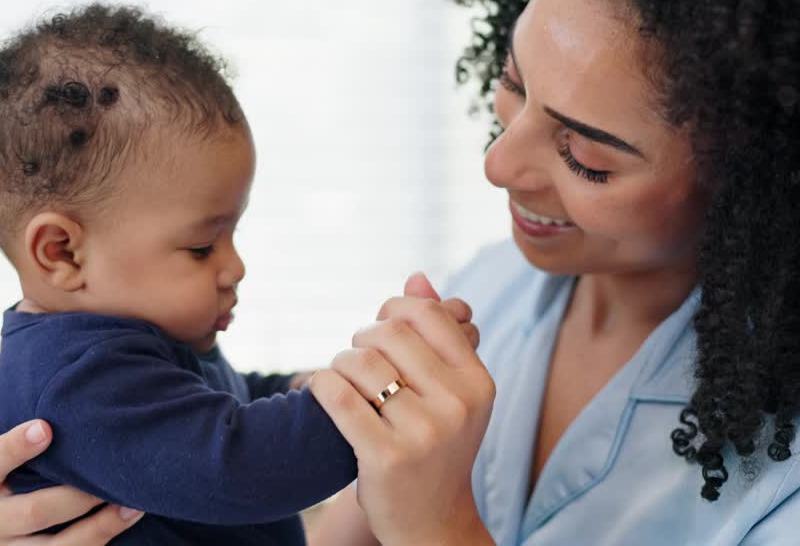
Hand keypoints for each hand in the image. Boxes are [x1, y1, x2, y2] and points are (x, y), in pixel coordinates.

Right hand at [0, 355, 145, 543]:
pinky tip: (132, 514)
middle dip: (72, 494)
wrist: (5, 540)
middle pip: (32, 511)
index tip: (46, 426)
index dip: (13, 446)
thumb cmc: (6, 477)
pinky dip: (106, 538)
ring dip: (98, 525)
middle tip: (104, 471)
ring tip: (131, 500)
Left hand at [311, 278, 496, 545]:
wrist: (432, 521)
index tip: (382, 329)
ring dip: (340, 364)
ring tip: (344, 381)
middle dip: (362, 339)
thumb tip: (416, 278)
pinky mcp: (385, 456)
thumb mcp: (450, 390)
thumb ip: (436, 331)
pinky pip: (336, 396)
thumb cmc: (436, 444)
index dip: (393, 311)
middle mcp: (457, 404)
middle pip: (388, 334)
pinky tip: (323, 393)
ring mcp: (423, 432)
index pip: (426, 315)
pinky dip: (321, 387)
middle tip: (359, 360)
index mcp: (478, 381)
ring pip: (358, 363)